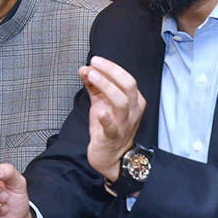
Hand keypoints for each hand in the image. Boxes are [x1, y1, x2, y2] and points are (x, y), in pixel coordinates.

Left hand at [78, 56, 145, 181]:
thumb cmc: (108, 126)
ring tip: (91, 76)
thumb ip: (94, 85)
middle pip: (128, 85)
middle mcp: (133, 110)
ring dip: (106, 86)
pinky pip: (112, 126)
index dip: (111, 67)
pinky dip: (106, 118)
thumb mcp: (102, 102)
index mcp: (133, 100)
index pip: (126, 78)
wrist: (111, 156)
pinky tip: (99, 110)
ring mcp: (124, 124)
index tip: (95, 60)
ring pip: (121, 102)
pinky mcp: (113, 137)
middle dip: (111, 71)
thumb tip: (84, 68)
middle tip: (94, 63)